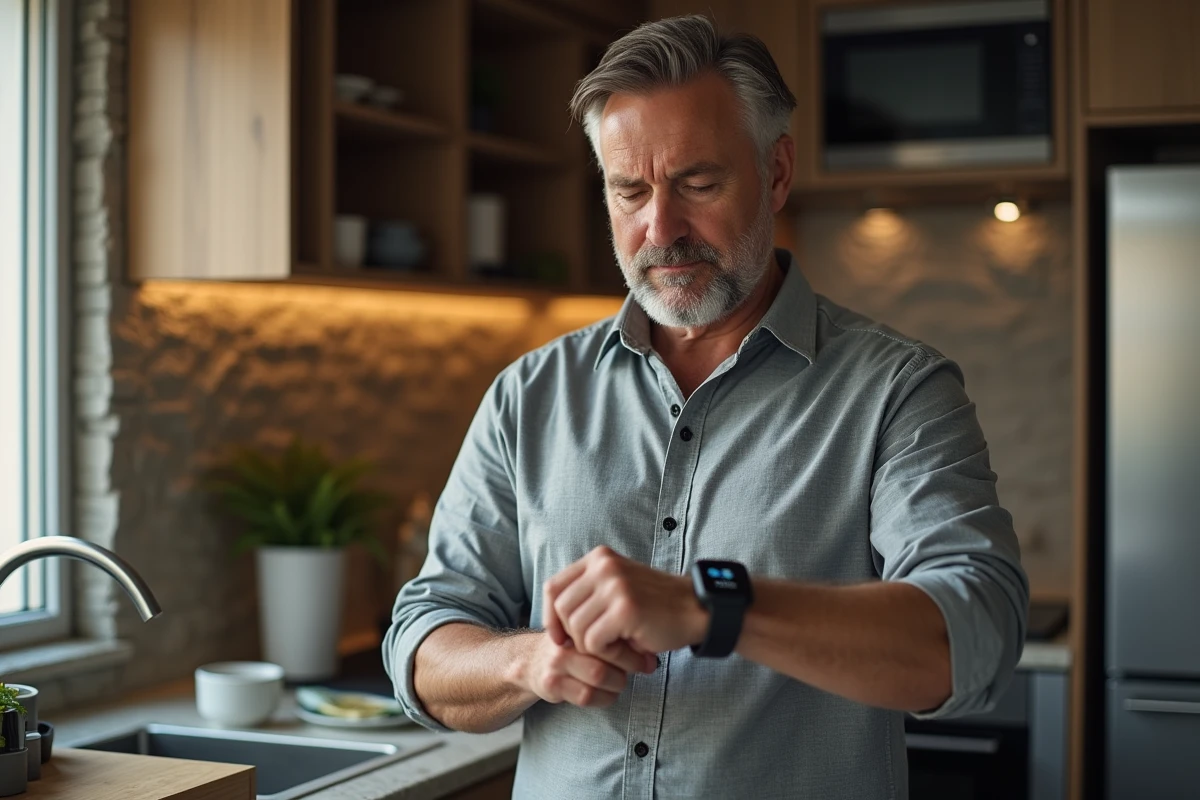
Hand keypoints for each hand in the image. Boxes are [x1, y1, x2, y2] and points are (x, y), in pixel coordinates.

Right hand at [521, 630, 656, 708]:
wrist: (532, 662)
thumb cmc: (572, 644)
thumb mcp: (589, 629)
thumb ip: (613, 629)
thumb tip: (650, 639)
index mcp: (574, 620)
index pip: (609, 631)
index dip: (632, 645)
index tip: (647, 653)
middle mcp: (564, 639)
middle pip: (605, 655)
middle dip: (629, 664)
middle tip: (643, 666)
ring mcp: (555, 663)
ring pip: (598, 677)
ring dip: (618, 683)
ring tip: (622, 679)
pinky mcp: (551, 685)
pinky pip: (587, 696)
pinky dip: (605, 697)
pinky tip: (609, 693)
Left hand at [543, 546, 707, 657]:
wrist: (696, 610)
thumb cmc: (654, 607)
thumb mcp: (616, 588)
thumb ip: (586, 596)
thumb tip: (551, 626)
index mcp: (598, 558)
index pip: (553, 588)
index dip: (550, 617)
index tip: (561, 638)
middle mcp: (604, 566)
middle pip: (561, 610)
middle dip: (573, 637)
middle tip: (599, 648)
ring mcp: (615, 586)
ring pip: (576, 629)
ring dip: (594, 649)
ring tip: (619, 649)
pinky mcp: (625, 609)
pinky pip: (593, 642)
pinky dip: (608, 655)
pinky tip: (629, 652)